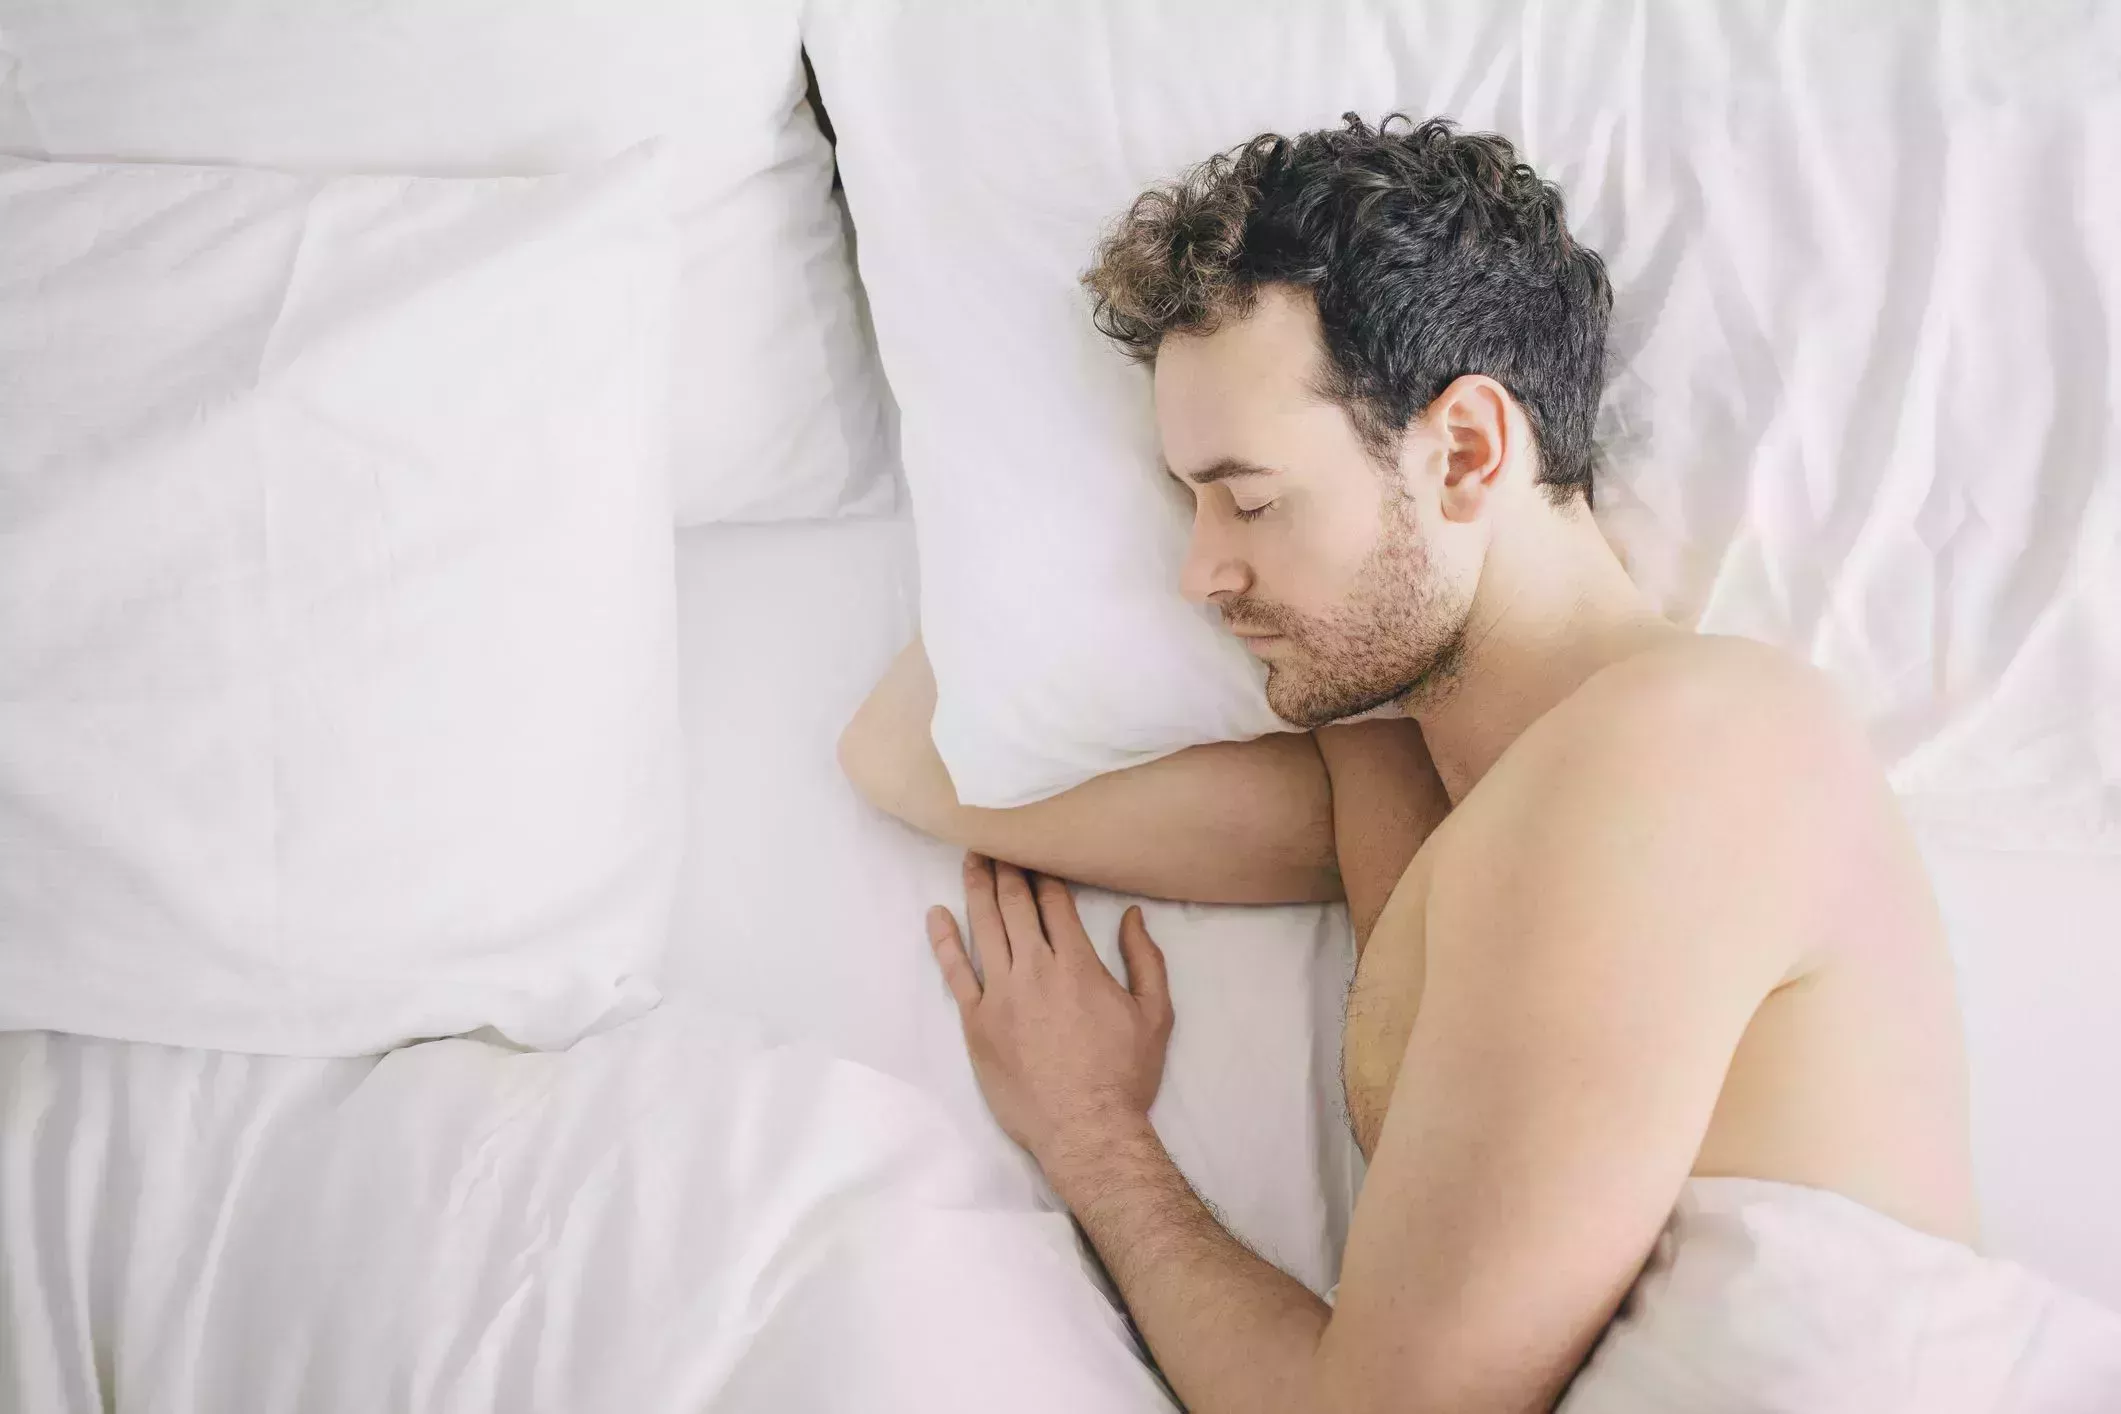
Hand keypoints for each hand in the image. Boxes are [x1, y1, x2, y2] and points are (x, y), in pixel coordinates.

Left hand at [928, 852, 1173, 1166]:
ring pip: (984, 927)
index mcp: (1078, 964)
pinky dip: (944, 940)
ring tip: (972, 857)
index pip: (1055, 901)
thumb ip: (1146, 960)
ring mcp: (1000, 995)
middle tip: (996, 837)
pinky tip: (937, 914)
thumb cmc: (1123, 1075)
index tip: (1035, 847)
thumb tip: (1132, 916)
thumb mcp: (1156, 1015)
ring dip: (977, 888)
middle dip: (1006, 867)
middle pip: (1015, 905)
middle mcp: (1035, 969)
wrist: (1085, 1130)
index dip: (1044, 870)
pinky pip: (955, 973)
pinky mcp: (977, 1023)